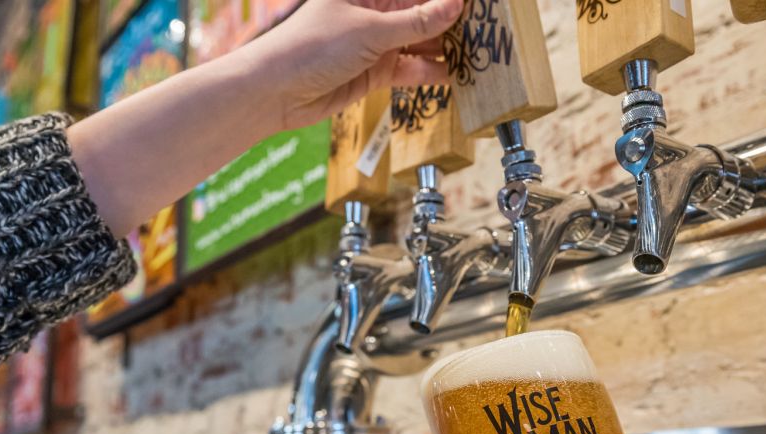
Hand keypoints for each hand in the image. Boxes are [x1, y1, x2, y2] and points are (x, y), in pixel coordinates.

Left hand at [243, 0, 464, 128]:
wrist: (276, 92)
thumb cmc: (309, 47)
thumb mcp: (370, 31)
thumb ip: (417, 22)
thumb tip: (455, 5)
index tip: (478, 3)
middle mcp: (374, 11)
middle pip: (424, 13)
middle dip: (454, 20)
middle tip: (489, 28)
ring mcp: (376, 42)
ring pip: (422, 42)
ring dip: (448, 48)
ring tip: (481, 52)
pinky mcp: (376, 72)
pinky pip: (413, 68)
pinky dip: (433, 72)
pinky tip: (458, 74)